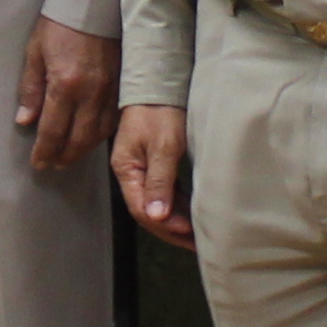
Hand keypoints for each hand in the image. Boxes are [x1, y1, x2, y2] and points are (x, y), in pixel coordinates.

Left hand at [15, 14, 116, 173]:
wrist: (94, 2)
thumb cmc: (60, 24)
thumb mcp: (35, 52)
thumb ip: (31, 89)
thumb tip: (25, 120)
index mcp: (64, 84)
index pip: (52, 130)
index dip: (44, 151)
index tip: (38, 163)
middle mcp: (89, 92)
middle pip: (78, 138)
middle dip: (63, 156)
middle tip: (52, 164)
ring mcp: (109, 91)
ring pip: (98, 133)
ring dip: (82, 150)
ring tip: (69, 156)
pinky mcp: (121, 86)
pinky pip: (112, 120)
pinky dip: (100, 135)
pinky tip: (91, 138)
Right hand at [114, 103, 195, 248]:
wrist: (161, 82)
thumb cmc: (161, 110)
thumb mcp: (163, 145)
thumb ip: (159, 180)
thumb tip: (155, 217)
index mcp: (127, 169)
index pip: (142, 209)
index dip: (166, 225)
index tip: (190, 233)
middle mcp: (132, 173)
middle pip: (149, 212)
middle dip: (172, 230)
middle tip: (198, 245)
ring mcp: (143, 170)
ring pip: (159, 204)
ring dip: (178, 220)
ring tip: (200, 236)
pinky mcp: (156, 164)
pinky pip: (167, 192)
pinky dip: (180, 206)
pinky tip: (195, 214)